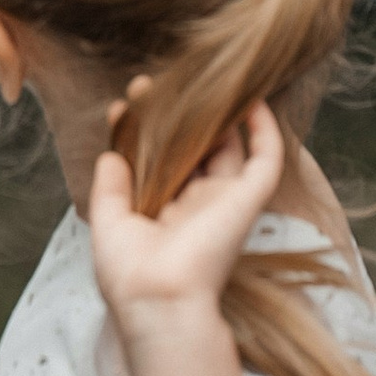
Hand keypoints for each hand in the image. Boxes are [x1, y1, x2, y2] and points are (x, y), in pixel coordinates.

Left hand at [87, 94, 282, 375]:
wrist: (158, 299)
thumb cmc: (130, 275)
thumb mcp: (109, 224)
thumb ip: (110, 188)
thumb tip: (111, 152)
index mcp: (167, 214)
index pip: (162, 161)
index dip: (145, 131)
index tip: (122, 105)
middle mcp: (198, 205)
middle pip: (195, 147)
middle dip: (177, 113)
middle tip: (150, 83)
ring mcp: (225, 200)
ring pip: (232, 146)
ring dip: (219, 112)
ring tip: (200, 76)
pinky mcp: (247, 200)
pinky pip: (266, 160)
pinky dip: (265, 130)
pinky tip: (252, 101)